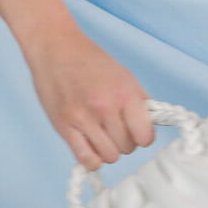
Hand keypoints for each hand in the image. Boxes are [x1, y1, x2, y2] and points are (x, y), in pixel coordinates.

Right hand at [21, 24, 154, 171]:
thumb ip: (140, 102)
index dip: (143, 136)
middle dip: (125, 141)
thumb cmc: (90, 60)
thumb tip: (152, 126)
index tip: (137, 132)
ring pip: (109, 156)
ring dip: (109, 150)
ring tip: (102, 135)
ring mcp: (82, 119)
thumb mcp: (124, 75)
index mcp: (124, 93)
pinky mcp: (63, 127)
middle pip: (128, 148)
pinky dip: (93, 160)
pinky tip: (91, 147)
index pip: (145, 136)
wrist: (55, 47)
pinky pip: (86, 160)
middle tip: (115, 129)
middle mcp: (105, 108)